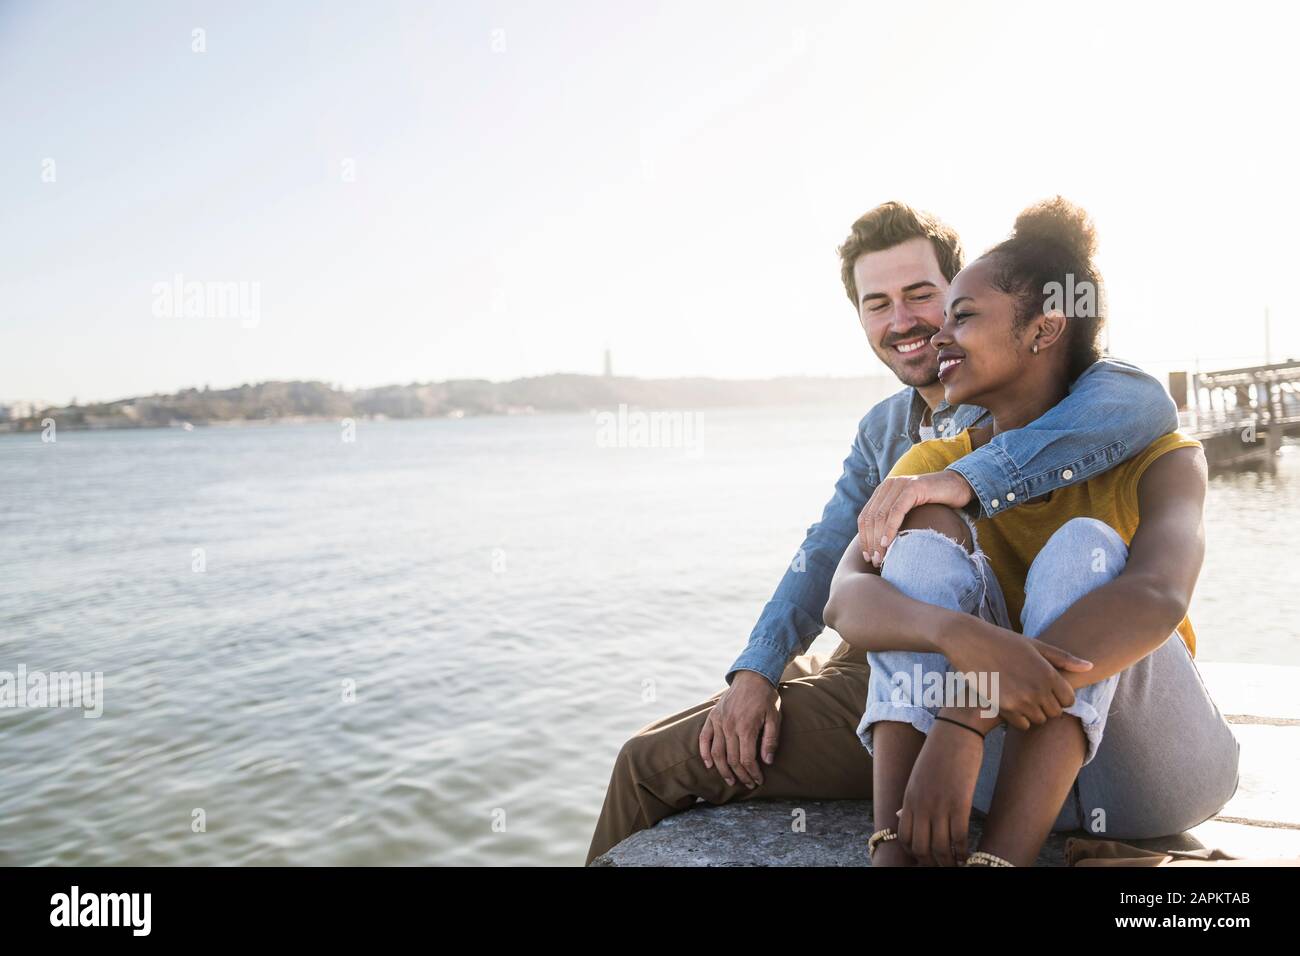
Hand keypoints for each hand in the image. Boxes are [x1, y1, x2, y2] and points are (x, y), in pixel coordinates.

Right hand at [699, 671, 779, 787]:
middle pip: (732, 759)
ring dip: (723, 770)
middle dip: (741, 775)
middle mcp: (730, 725)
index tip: (758, 780)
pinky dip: (704, 753)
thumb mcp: (775, 717)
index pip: (746, 759)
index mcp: (746, 727)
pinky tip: (709, 765)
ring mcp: (719, 721)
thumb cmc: (766, 698)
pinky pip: (704, 738)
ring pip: (716, 753)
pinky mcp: (712, 717)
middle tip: (748, 783)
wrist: (752, 677)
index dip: (752, 773)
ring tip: (730, 780)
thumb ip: (771, 740)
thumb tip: (767, 761)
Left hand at [859, 472, 974, 566]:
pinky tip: (888, 543)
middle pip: (871, 518)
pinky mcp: (913, 487)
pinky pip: (896, 511)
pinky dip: (890, 528)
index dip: (864, 538)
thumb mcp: (911, 512)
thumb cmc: (936, 504)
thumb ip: (895, 521)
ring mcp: (900, 485)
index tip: (867, 557)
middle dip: (870, 542)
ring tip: (881, 557)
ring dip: (878, 539)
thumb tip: (880, 546)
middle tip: (875, 561)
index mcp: (883, 491)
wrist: (958, 486)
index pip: (865, 517)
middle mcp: (888, 486)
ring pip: (881, 515)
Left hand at [897, 719, 985, 865]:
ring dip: (949, 862)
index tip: (926, 858)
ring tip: (957, 865)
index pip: (905, 837)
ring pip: (940, 848)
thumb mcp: (917, 776)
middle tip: (942, 866)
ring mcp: (939, 805)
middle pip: (921, 848)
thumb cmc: (939, 752)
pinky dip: (963, 851)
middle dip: (931, 862)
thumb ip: (910, 799)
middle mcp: (921, 805)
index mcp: (909, 798)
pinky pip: (959, 837)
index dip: (914, 853)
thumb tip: (900, 817)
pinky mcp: (960, 802)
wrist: (956, 730)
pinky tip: (968, 854)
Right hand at [943, 618, 1092, 730]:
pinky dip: (1018, 719)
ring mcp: (1021, 699)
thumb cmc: (1002, 640)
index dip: (1060, 697)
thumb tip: (1090, 667)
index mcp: (1048, 673)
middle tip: (1032, 693)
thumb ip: (1064, 659)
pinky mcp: (1004, 707)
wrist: (967, 641)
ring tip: (1020, 697)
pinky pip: (1022, 725)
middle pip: (1055, 713)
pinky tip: (1010, 704)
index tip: (1048, 690)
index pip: (1069, 700)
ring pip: (1039, 720)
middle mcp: (1038, 689)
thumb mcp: (1034, 645)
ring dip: (1033, 713)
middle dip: (1047, 706)